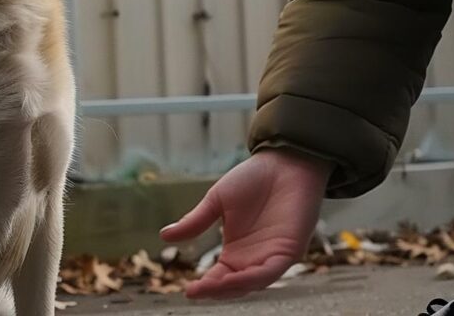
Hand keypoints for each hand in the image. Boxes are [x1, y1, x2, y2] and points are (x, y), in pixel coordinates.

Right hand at [160, 148, 331, 299]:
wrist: (283, 161)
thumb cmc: (253, 179)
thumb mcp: (217, 201)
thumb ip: (195, 222)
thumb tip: (164, 235)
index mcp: (236, 250)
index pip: (219, 276)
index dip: (205, 286)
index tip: (187, 290)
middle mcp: (254, 258)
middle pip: (234, 286)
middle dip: (216, 291)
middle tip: (195, 292)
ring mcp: (272, 256)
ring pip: (252, 283)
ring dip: (232, 288)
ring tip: (211, 287)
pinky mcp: (289, 251)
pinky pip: (271, 271)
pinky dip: (253, 277)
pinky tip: (235, 277)